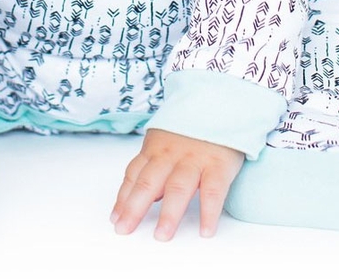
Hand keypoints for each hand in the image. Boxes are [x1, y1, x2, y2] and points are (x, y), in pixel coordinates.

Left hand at [110, 128, 243, 240]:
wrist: (223, 102)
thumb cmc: (192, 128)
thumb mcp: (167, 140)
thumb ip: (155, 166)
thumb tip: (147, 198)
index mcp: (156, 148)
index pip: (134, 174)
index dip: (123, 198)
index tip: (115, 219)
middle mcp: (171, 154)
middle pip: (149, 181)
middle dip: (135, 208)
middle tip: (125, 230)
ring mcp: (194, 159)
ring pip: (178, 187)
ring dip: (169, 213)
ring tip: (162, 236)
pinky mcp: (219, 164)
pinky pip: (213, 191)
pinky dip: (208, 212)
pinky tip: (205, 231)